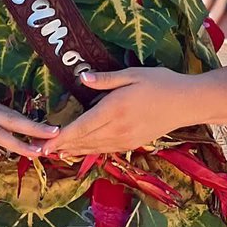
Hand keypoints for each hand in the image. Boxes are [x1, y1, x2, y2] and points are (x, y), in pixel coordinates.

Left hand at [41, 67, 191, 157]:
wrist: (189, 103)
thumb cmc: (161, 83)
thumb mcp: (133, 74)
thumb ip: (106, 79)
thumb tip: (82, 78)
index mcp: (116, 109)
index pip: (82, 127)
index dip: (61, 137)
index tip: (43, 143)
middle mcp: (119, 128)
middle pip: (84, 141)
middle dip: (60, 147)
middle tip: (38, 150)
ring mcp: (127, 138)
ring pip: (94, 148)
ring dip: (73, 151)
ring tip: (53, 152)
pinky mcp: (133, 142)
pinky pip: (106, 149)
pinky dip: (90, 150)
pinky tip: (80, 149)